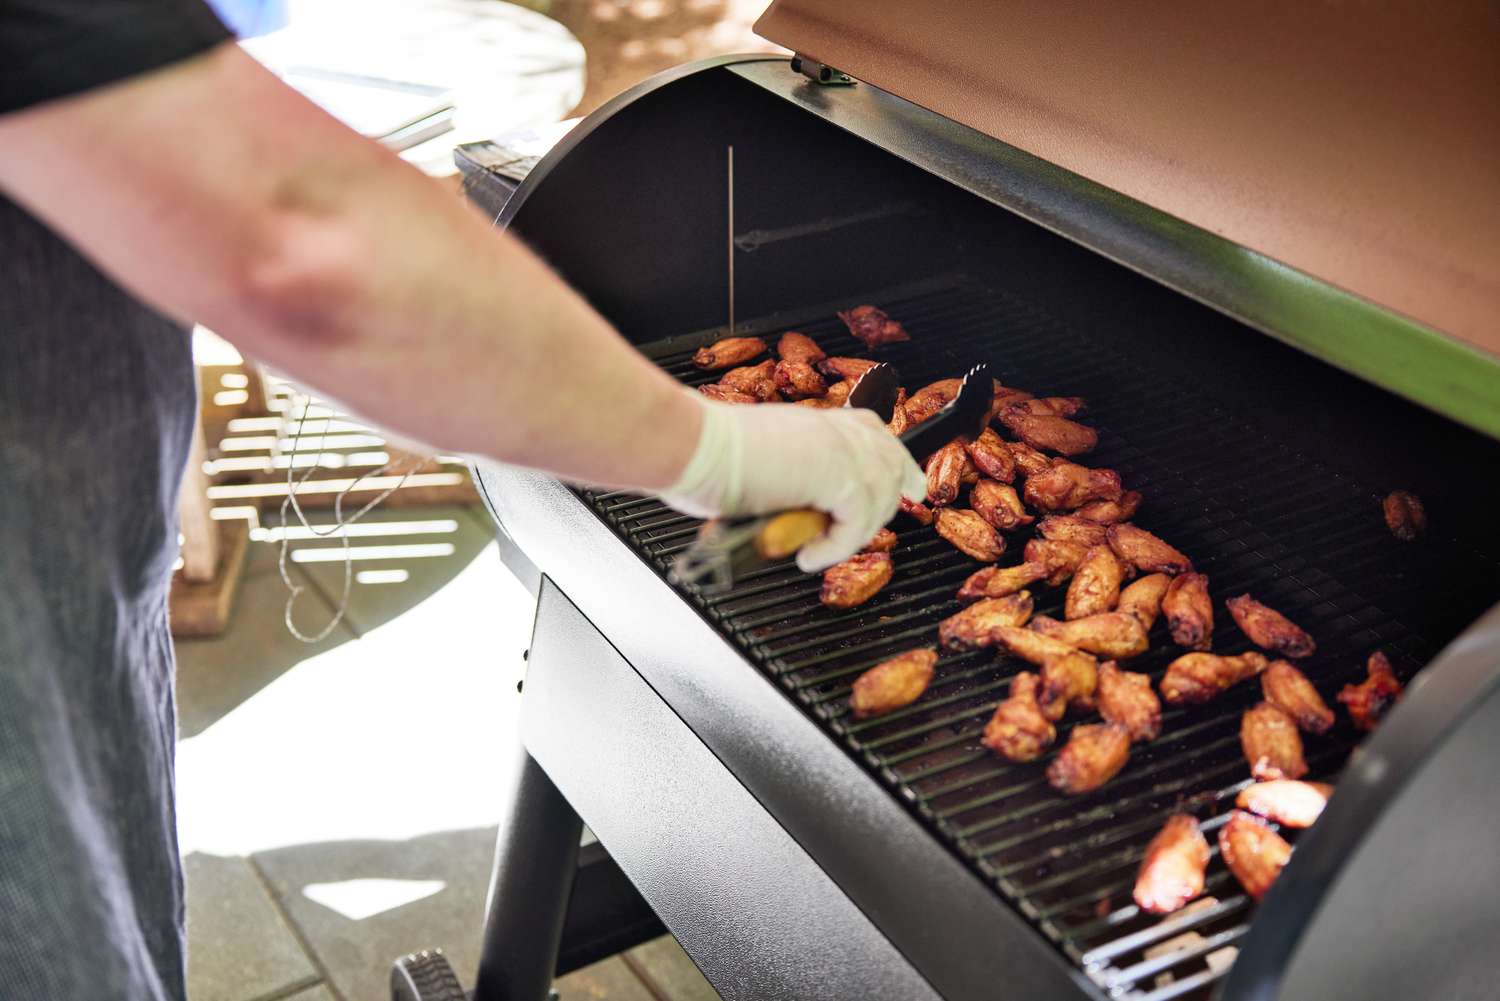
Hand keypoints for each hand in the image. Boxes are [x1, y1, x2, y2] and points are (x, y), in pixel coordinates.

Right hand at [661, 395, 927, 570]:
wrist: (692, 445)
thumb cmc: (703, 455)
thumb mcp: (756, 463)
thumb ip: (789, 482)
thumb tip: (793, 516)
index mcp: (815, 422)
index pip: (871, 432)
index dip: (896, 460)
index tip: (911, 484)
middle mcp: (835, 431)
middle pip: (891, 463)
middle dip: (891, 500)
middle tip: (869, 530)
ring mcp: (840, 450)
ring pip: (878, 500)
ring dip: (851, 533)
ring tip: (816, 548)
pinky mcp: (839, 477)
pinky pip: (856, 523)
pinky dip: (835, 548)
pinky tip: (809, 555)